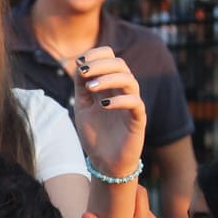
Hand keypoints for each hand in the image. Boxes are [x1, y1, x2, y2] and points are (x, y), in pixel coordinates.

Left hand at [72, 46, 146, 176]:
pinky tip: (104, 105)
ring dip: (108, 79)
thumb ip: (81, 87)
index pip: (111, 58)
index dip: (97, 55)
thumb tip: (79, 64)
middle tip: (83, 72)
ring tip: (89, 88)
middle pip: (120, 64)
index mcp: (109, 86)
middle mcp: (122, 91)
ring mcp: (131, 104)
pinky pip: (135, 102)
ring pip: (129, 80)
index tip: (80, 62)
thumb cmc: (95, 135)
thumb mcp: (82, 107)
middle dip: (100, 64)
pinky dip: (120, 100)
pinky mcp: (138, 119)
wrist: (105, 163)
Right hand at [81, 184, 158, 217]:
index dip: (126, 182)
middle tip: (105, 189)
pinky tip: (115, 217)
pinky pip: (139, 214)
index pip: (139, 192)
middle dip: (123, 191)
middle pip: (139, 196)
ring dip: (125, 203)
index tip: (111, 179)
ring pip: (138, 205)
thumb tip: (85, 214)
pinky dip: (128, 212)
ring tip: (108, 203)